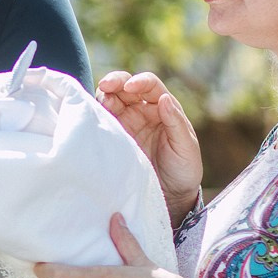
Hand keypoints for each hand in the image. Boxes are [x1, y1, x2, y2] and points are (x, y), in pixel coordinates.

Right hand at [95, 70, 202, 224]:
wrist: (169, 195)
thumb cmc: (183, 169)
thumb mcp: (186, 147)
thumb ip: (175, 122)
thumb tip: (163, 99)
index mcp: (163, 108)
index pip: (150, 86)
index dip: (140, 82)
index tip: (131, 87)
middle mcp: (142, 111)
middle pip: (125, 87)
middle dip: (115, 82)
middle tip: (106, 86)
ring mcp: (125, 123)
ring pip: (110, 100)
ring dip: (103, 97)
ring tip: (99, 103)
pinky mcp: (112, 137)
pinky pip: (100, 121)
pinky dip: (94, 115)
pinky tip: (90, 117)